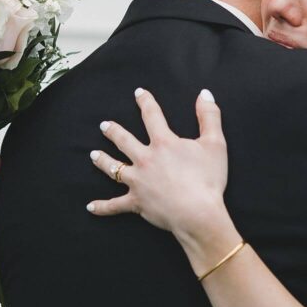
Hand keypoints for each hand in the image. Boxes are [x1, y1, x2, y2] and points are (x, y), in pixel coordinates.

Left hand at [87, 88, 228, 239]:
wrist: (197, 213)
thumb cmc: (208, 179)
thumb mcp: (215, 144)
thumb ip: (209, 116)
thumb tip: (204, 94)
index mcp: (163, 143)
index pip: (152, 116)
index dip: (145, 102)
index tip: (139, 93)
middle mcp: (145, 159)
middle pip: (124, 141)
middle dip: (113, 131)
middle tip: (104, 126)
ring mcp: (138, 182)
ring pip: (113, 168)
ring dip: (102, 160)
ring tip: (93, 155)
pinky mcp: (136, 202)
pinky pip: (114, 205)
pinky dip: (102, 207)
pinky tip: (90, 206)